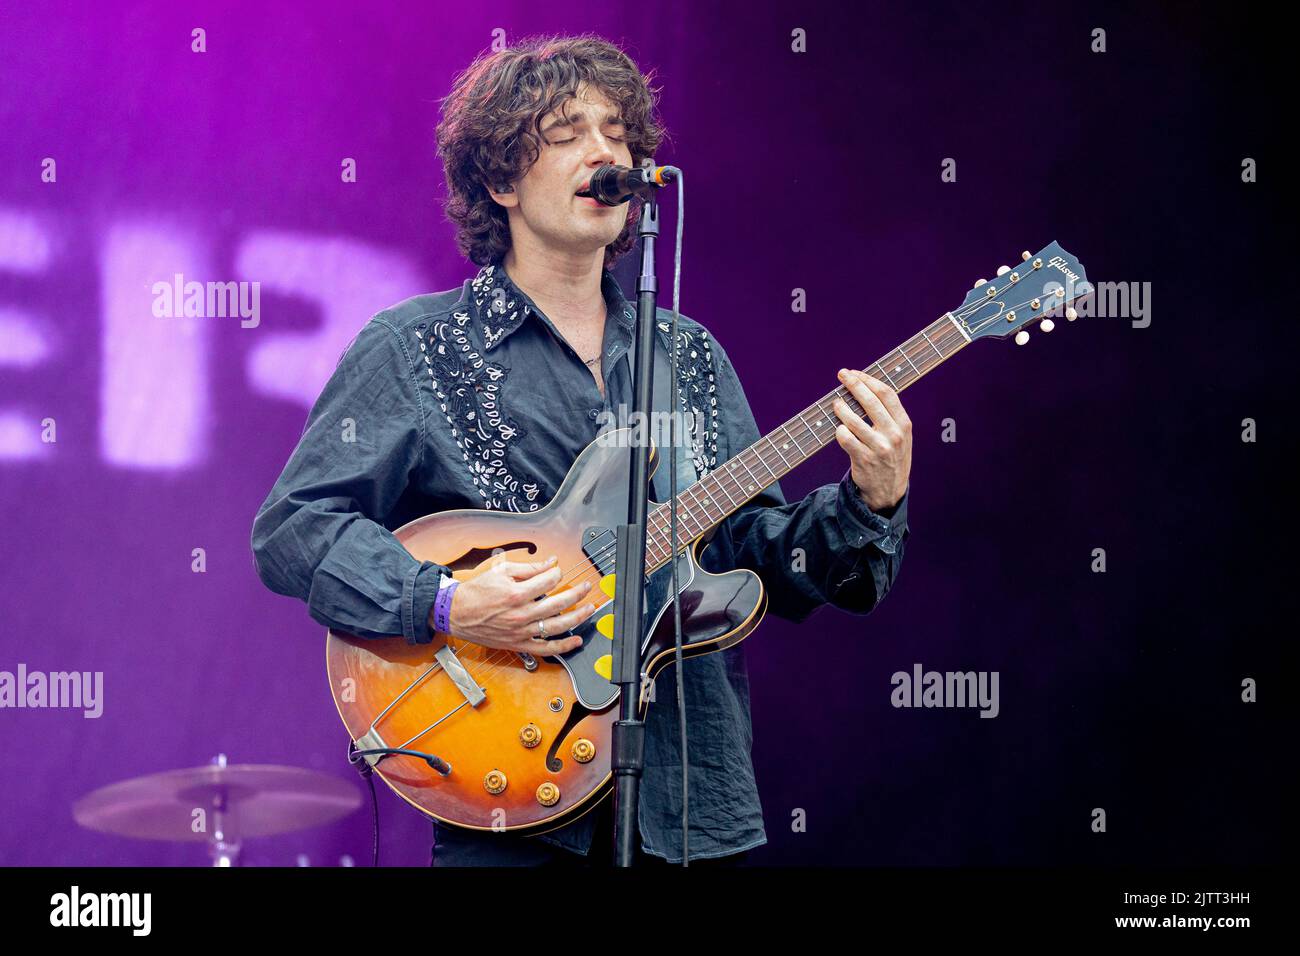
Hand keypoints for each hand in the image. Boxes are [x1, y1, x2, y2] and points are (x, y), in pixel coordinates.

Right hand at [444, 555, 594, 655]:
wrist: (456, 613)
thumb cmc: (476, 592)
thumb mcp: (502, 572)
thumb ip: (529, 568)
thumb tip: (550, 562)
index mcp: (517, 594)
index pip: (549, 581)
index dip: (557, 573)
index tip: (557, 571)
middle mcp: (521, 614)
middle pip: (559, 603)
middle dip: (577, 593)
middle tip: (586, 587)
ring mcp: (521, 631)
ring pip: (558, 626)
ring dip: (578, 617)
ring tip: (589, 609)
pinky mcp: (519, 644)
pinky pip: (545, 648)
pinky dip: (563, 646)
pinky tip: (576, 640)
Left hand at [832, 368, 911, 512]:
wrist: (889, 491)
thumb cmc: (891, 457)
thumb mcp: (900, 436)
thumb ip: (889, 416)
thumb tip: (865, 389)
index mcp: (904, 425)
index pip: (887, 394)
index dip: (869, 380)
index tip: (856, 373)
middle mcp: (894, 435)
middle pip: (871, 402)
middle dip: (854, 385)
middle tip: (841, 375)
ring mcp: (879, 448)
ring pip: (854, 421)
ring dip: (842, 408)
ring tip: (836, 403)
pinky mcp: (864, 460)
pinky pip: (845, 439)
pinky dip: (839, 431)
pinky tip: (839, 429)